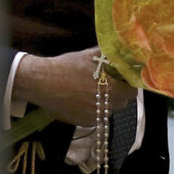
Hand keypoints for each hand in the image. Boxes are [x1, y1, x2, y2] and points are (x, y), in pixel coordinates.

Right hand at [13, 48, 136, 126]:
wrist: (41, 82)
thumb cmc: (67, 66)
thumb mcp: (90, 55)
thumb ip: (110, 54)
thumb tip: (122, 51)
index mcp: (112, 88)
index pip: (132, 92)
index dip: (129, 85)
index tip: (123, 80)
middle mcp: (106, 105)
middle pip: (122, 102)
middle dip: (118, 94)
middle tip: (108, 85)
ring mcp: (94, 115)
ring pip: (109, 111)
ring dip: (106, 103)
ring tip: (93, 92)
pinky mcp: (82, 122)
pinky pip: (96, 118)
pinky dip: (93, 111)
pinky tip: (82, 100)